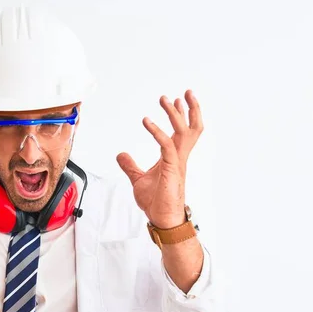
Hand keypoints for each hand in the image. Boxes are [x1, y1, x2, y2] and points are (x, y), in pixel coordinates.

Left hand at [116, 90, 202, 228]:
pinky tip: (147, 121)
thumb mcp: (138, 179)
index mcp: (173, 158)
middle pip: (191, 128)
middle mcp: (179, 157)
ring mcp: (177, 163)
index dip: (181, 115)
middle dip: (190, 109)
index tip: (177, 100)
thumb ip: (131, 166)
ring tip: (165, 99)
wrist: (162, 219)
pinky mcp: (171, 169)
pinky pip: (166, 145)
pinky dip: (157, 131)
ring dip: (175, 114)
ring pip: (183, 132)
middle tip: (184, 92)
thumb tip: (121, 155)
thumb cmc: (155, 202)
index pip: (182, 132)